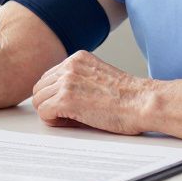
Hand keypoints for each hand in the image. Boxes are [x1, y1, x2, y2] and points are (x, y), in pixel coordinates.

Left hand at [31, 51, 154, 134]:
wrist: (143, 103)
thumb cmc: (128, 98)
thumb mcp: (98, 77)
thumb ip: (77, 80)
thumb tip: (56, 98)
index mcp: (77, 58)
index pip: (49, 77)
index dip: (55, 95)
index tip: (69, 104)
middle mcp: (69, 66)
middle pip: (39, 88)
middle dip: (50, 103)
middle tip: (68, 115)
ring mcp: (66, 81)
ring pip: (38, 100)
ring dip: (51, 112)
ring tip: (73, 118)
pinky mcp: (66, 99)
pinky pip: (43, 112)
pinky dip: (53, 121)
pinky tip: (72, 122)